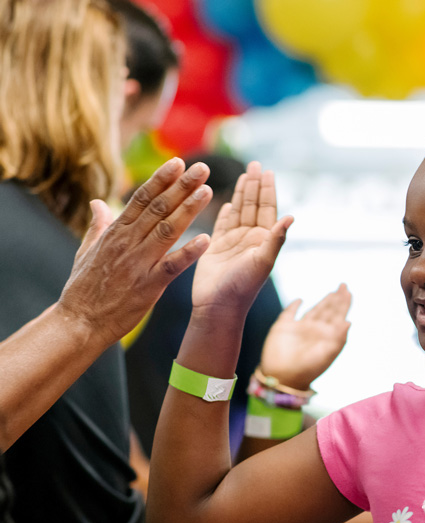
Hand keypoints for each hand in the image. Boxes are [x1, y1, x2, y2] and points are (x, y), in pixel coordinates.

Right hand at [57, 158, 211, 344]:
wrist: (79, 322)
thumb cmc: (83, 288)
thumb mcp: (86, 252)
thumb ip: (98, 226)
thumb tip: (98, 202)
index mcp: (115, 233)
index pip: (141, 198)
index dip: (161, 179)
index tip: (178, 162)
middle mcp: (127, 243)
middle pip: (158, 208)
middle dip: (181, 186)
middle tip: (202, 167)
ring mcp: (138, 263)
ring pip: (167, 230)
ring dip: (189, 209)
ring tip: (208, 190)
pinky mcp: (148, 285)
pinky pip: (172, 265)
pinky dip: (189, 252)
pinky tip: (207, 239)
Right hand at [191, 162, 292, 317]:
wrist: (218, 307)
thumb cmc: (243, 287)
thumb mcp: (263, 261)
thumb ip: (276, 238)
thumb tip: (293, 216)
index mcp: (264, 240)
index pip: (267, 209)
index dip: (267, 190)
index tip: (268, 171)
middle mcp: (251, 239)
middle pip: (253, 205)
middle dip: (255, 185)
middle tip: (256, 164)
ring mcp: (233, 242)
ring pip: (239, 211)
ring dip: (241, 193)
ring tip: (244, 174)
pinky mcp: (216, 247)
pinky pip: (222, 224)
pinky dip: (226, 212)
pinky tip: (228, 202)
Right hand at [260, 284, 352, 389]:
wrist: (283, 377)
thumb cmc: (307, 368)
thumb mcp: (326, 353)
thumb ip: (338, 337)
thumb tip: (349, 322)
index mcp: (326, 336)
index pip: (338, 316)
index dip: (344, 303)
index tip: (348, 292)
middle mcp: (315, 330)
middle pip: (328, 310)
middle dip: (336, 299)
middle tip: (344, 285)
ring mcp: (299, 328)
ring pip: (314, 310)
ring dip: (323, 301)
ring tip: (332, 293)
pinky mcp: (283, 327)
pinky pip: (290, 313)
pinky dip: (294, 306)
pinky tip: (300, 300)